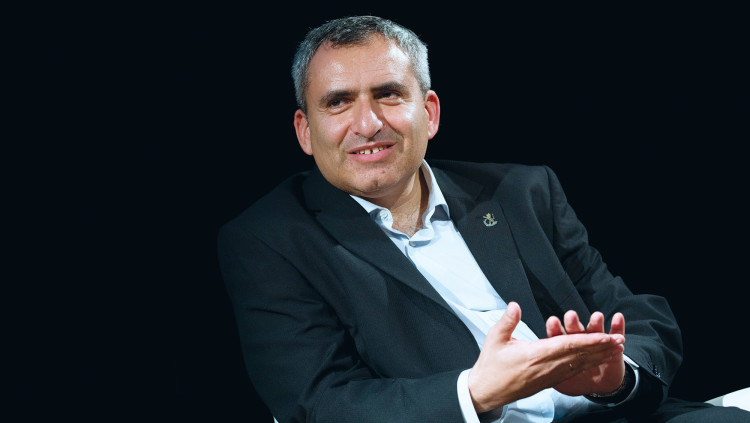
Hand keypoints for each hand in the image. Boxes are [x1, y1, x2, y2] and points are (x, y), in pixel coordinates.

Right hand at [468, 303, 624, 412]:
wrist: (487, 391)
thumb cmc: (491, 366)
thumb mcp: (494, 339)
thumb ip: (507, 321)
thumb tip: (514, 305)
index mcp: (536, 355)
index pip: (567, 346)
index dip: (588, 341)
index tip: (604, 336)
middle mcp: (547, 367)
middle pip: (579, 356)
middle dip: (601, 348)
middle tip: (620, 340)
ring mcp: (549, 376)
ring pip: (579, 365)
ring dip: (599, 357)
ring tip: (615, 350)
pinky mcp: (549, 382)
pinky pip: (572, 372)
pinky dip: (587, 366)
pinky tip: (596, 362)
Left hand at [546, 311, 625, 395]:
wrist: (597, 384)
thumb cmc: (573, 378)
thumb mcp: (557, 380)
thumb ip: (543, 374)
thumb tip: (526, 371)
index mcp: (564, 348)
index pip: (557, 337)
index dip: (555, 329)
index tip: (553, 321)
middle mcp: (579, 342)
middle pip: (575, 332)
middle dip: (574, 323)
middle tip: (571, 316)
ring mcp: (596, 343)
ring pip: (595, 332)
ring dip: (596, 323)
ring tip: (597, 317)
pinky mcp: (612, 347)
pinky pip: (615, 335)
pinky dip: (617, 327)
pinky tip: (617, 318)